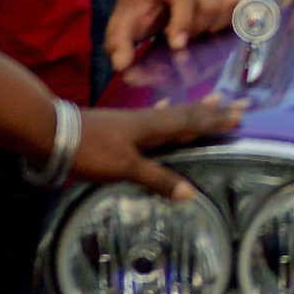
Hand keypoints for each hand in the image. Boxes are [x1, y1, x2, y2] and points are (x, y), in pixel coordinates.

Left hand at [70, 99, 243, 202]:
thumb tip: (190, 193)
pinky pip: (152, 116)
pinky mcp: (120, 125)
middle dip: (213, 112)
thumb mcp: (124, 168)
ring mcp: (133, 121)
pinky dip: (164, 111)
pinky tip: (164, 105)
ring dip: (194, 109)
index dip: (216, 120)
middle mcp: (148, 120)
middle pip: (188, 114)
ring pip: (172, 113)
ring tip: (213, 100)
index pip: (193, 123)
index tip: (241, 113)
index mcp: (154, 128)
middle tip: (238, 103)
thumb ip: (157, 178)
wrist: (51, 133)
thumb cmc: (91, 150)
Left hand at [103, 0, 239, 72]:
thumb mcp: (120, 24)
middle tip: (180, 42)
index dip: (183, 22)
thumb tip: (123, 66)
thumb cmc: (136, 8)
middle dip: (196, 30)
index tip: (176, 46)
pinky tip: (221, 33)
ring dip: (213, 29)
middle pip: (210, 6)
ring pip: (227, 9)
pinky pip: (242, 7)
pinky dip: (236, 21)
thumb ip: (117, 44)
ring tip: (194, 35)